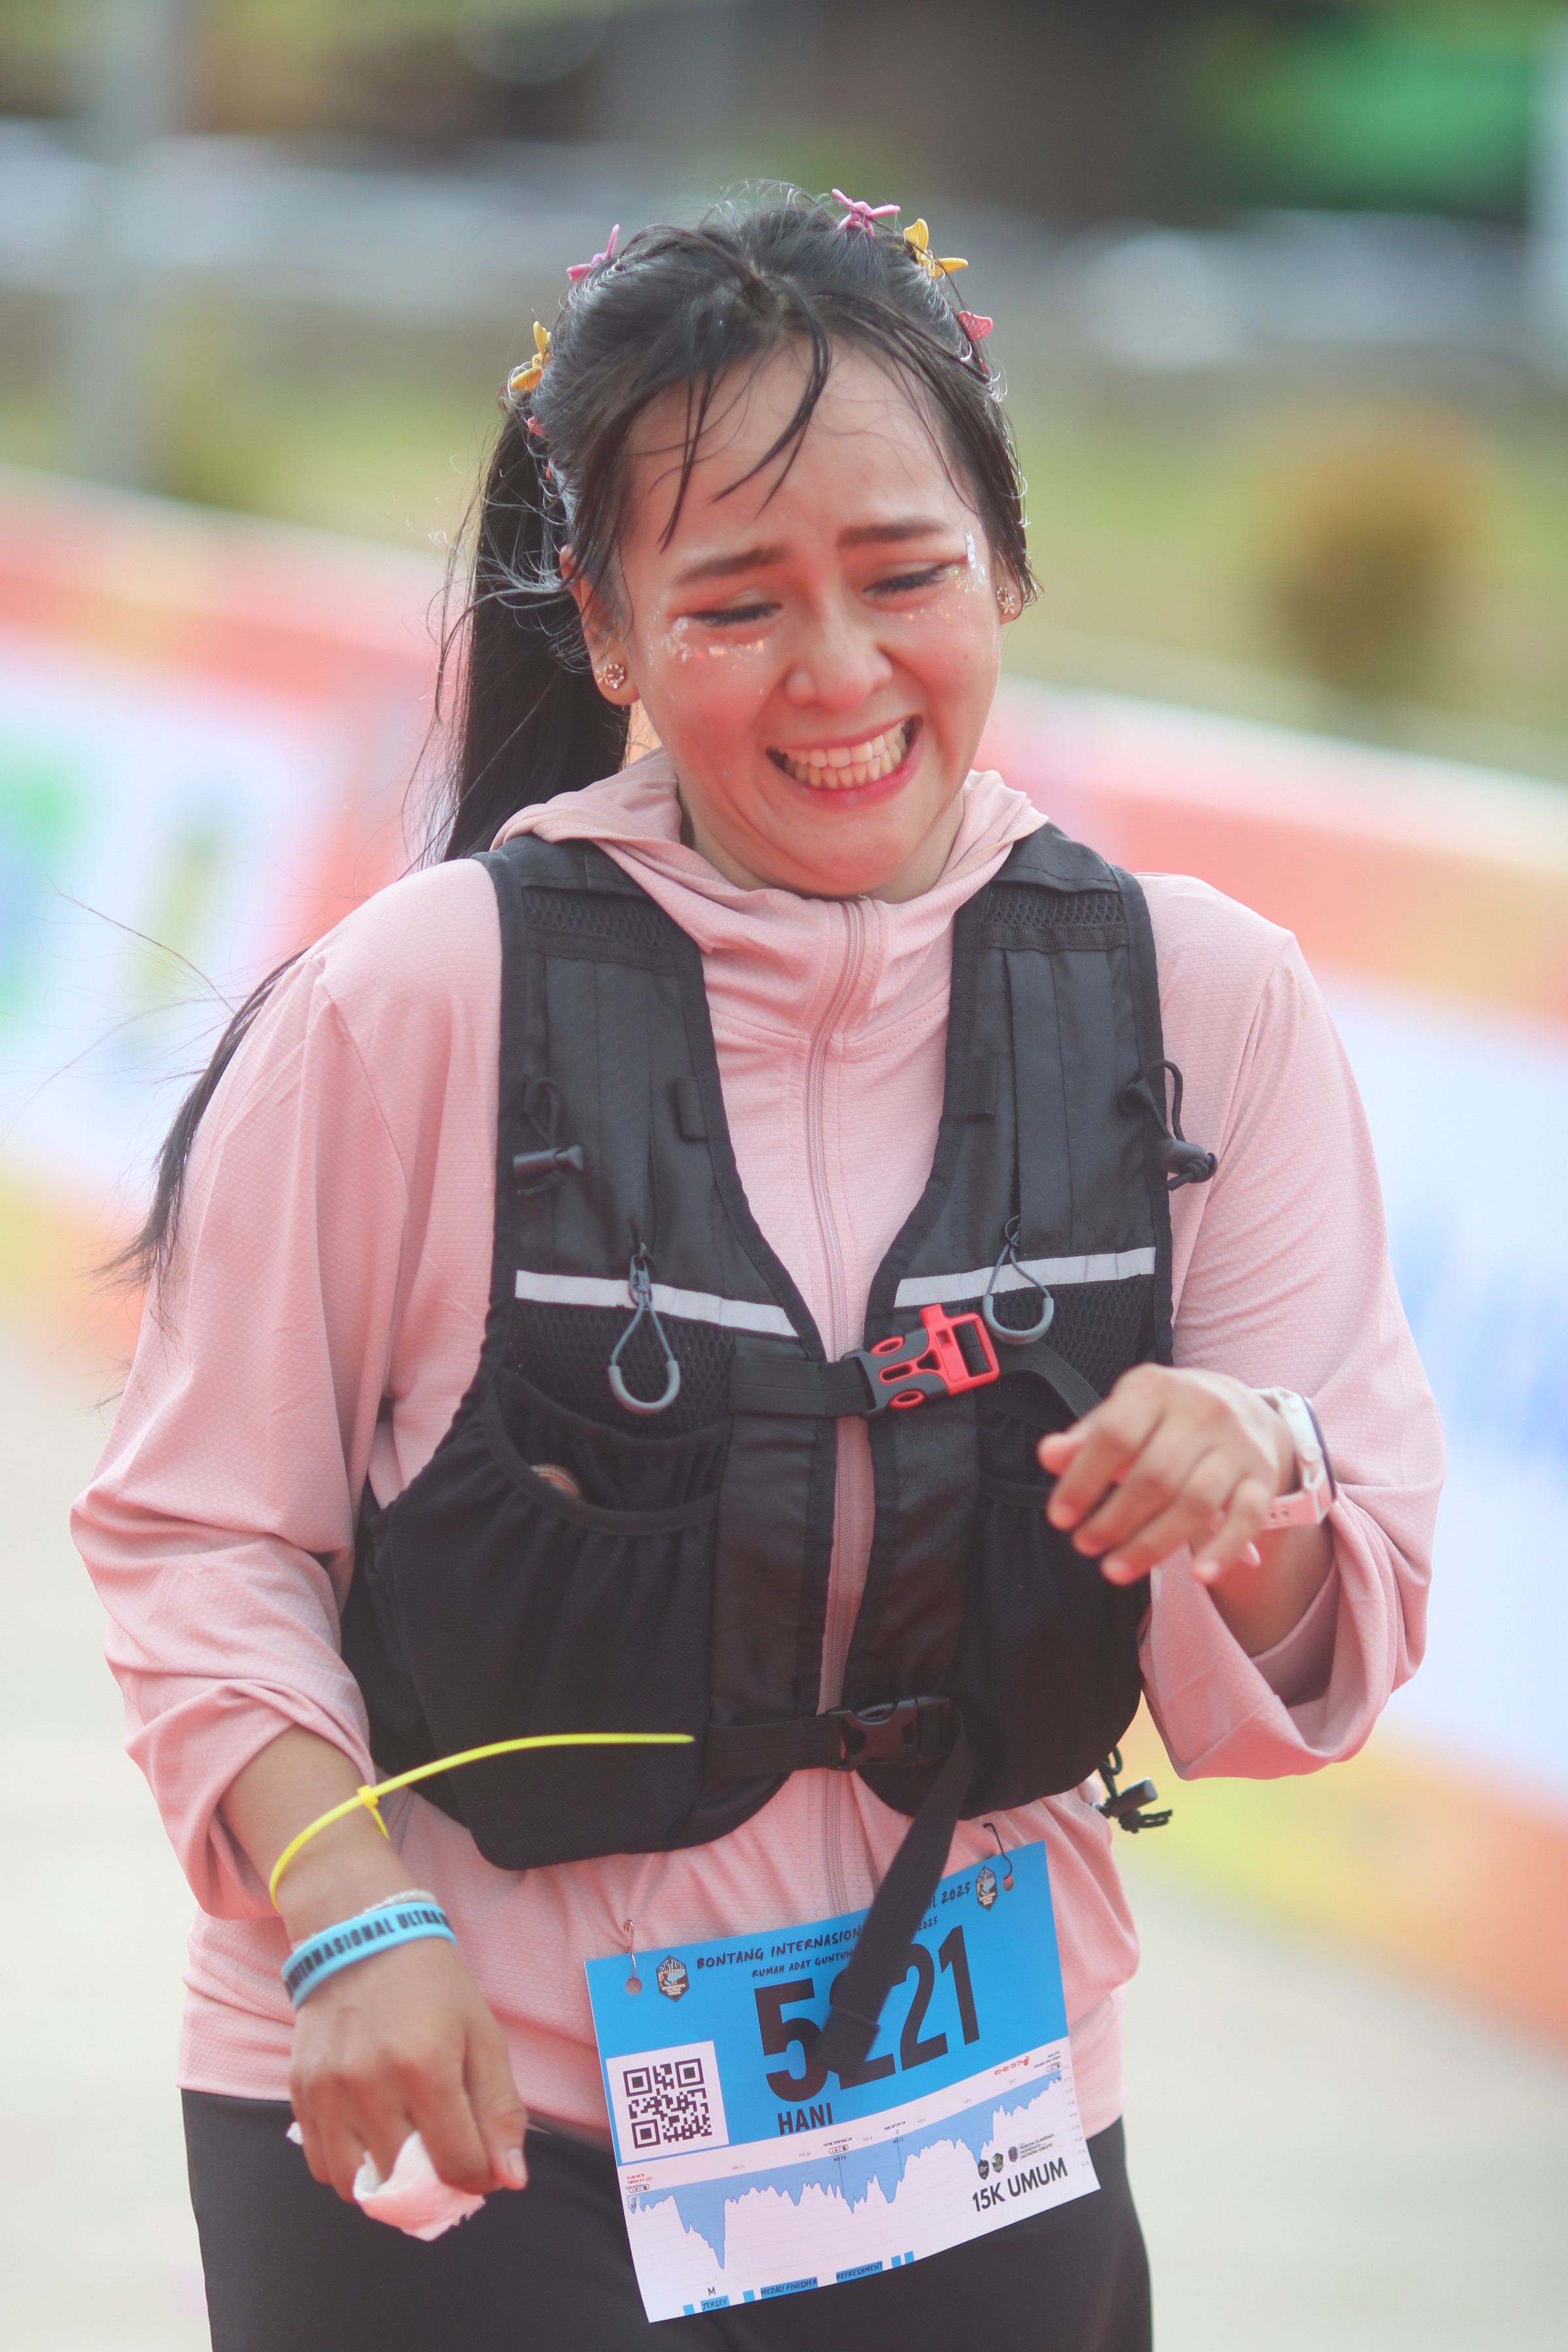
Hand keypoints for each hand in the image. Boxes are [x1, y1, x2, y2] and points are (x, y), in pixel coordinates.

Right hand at [290, 1932, 528, 2202]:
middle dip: (433, 2182)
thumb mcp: (483, 2035)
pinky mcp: (300, 2091)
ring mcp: (329, 2091)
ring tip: (405, 2153)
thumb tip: (510, 2182)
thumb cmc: (434, 1987)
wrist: (364, 1936)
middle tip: (442, 2156)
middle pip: (406, 2184)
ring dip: (387, 2185)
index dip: (478, 2176)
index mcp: (426, 2067)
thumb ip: (500, 2111)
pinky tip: (370, 2139)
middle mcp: (371, 2084)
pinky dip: (349, 2168)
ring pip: (358, 2186)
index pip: (456, 2165)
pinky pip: (322, 2164)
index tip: (480, 2162)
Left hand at [1038, 1365, 1291, 1583]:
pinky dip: (1224, 1549)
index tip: (1060, 1518)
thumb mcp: (1123, 1414)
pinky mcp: (1262, 1476)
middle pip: (1154, 1477)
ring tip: (1115, 1569)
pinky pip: (1247, 1518)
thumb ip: (1087, 1438)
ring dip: (1153, 1544)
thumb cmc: (1163, 1418)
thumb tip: (1049, 1455)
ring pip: (1196, 1503)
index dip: (1083, 1480)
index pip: (1115, 1435)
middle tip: (1085, 1546)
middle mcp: (1203, 1410)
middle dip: (1114, 1520)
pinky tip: (1198, 1576)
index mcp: (1156, 1388)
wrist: (1241, 1405)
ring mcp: (1237, 1444)